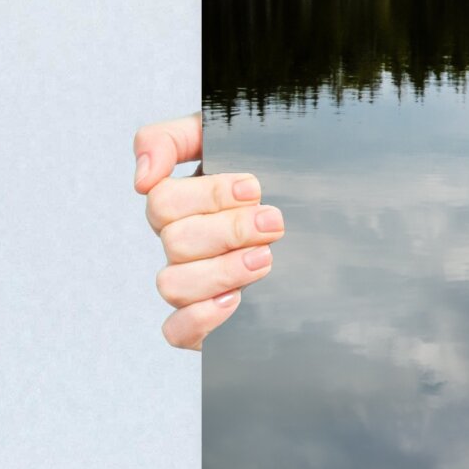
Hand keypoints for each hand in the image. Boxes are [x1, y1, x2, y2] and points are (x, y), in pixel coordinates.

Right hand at [134, 114, 283, 350]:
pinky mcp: (204, 321)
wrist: (325, 216)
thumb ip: (170, 139)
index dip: (209, 195)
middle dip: (229, 230)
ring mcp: (191, 282)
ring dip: (221, 271)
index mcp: (182, 203)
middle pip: (175, 242)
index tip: (254, 188)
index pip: (163, 201)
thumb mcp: (225, 137)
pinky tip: (235, 300)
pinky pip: (175, 331)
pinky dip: (199, 318)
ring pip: (172, 285)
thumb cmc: (270, 170)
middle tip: (273, 222)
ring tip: (265, 259)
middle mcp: (182, 244)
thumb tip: (142, 178)